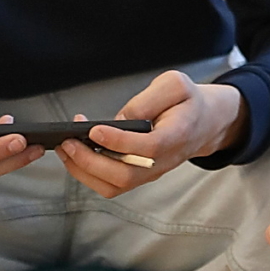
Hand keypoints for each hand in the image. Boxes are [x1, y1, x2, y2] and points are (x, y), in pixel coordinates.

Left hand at [54, 70, 246, 196]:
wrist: (204, 123)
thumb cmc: (187, 101)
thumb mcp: (174, 85)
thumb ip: (148, 100)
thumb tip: (118, 121)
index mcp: (178, 135)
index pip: (148, 147)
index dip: (119, 141)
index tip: (94, 129)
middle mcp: (163, 161)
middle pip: (125, 175)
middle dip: (90, 161)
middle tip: (68, 141)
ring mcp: (151, 173)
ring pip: (115, 186)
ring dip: (84, 171)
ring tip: (65, 148)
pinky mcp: (139, 176)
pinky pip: (111, 185)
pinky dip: (88, 174)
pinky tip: (75, 154)